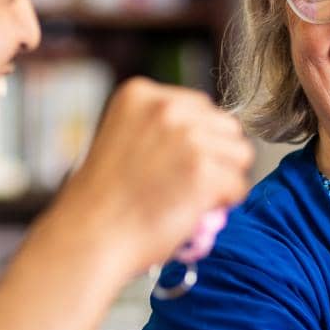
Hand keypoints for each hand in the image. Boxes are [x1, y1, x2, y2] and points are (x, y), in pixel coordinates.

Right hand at [50, 78, 252, 278]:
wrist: (89, 236)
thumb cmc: (101, 200)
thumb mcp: (122, 138)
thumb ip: (159, 128)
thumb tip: (206, 139)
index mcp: (141, 93)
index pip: (201, 108)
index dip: (196, 141)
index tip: (173, 164)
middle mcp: (166, 107)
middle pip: (227, 127)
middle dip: (216, 157)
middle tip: (187, 184)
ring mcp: (187, 138)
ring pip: (240, 155)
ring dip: (223, 179)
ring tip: (190, 197)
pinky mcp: (204, 172)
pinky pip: (239, 187)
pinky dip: (223, 204)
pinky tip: (193, 211)